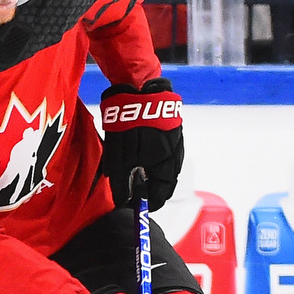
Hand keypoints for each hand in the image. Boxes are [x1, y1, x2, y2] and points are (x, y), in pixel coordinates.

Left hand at [98, 77, 181, 207]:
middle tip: (134, 194)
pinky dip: (154, 160)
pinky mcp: (171, 128)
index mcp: (166, 162)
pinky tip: (142, 158)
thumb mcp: (118, 156)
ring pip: (166, 166)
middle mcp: (175, 153)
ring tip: (135, 177)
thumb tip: (122, 200)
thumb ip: (120, 180)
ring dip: (152, 174)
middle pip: (166, 180)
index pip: (162, 192)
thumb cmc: (127, 123)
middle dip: (150, 189)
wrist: (139, 86)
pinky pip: (165, 152)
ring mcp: (175, 139)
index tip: (137, 207)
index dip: (149, 202)